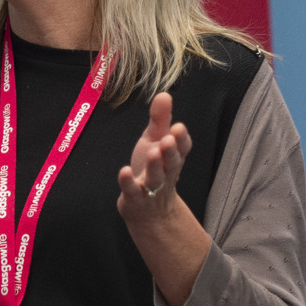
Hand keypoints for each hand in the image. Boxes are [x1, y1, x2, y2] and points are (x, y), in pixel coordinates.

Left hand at [116, 92, 192, 221]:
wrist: (150, 212)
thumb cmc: (153, 169)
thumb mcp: (155, 141)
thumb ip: (160, 119)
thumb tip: (164, 94)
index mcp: (172, 158)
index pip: (182, 149)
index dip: (182, 140)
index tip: (179, 128)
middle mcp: (165, 173)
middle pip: (172, 164)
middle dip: (171, 151)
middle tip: (168, 139)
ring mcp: (150, 188)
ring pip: (156, 178)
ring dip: (155, 166)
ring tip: (153, 152)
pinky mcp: (134, 199)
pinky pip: (132, 191)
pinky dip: (128, 182)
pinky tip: (124, 171)